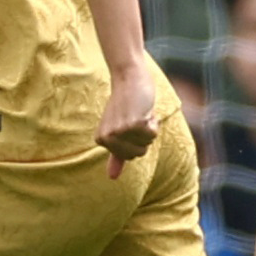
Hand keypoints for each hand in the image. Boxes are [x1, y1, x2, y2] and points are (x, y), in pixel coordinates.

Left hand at [95, 58, 160, 179]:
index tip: (128, 123)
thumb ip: (117, 155)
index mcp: (102, 140)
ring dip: (149, 127)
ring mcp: (120, 131)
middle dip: (143, 136)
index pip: (131, 157)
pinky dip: (153, 121)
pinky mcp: (133, 124)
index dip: (136, 140)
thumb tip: (112, 177)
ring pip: (147, 143)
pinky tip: (143, 109)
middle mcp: (108, 138)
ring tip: (138, 112)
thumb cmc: (126, 103)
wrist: (129, 78)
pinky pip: (153, 134)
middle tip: (134, 117)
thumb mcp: (119, 130)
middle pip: (139, 153)